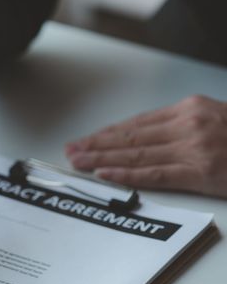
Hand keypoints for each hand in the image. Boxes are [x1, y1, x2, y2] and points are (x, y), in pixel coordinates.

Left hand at [65, 95, 226, 196]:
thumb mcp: (216, 119)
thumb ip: (184, 126)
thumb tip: (149, 139)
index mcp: (190, 109)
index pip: (137, 123)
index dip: (107, 133)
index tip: (86, 139)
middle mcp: (187, 125)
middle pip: (130, 137)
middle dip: (96, 145)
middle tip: (70, 151)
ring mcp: (193, 148)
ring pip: (136, 154)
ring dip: (102, 159)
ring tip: (78, 162)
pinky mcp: (202, 172)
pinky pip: (155, 175)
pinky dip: (126, 175)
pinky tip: (105, 175)